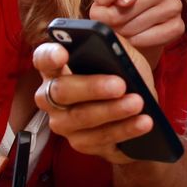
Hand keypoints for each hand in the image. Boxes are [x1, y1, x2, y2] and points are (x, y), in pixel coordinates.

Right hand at [33, 39, 156, 163]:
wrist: (139, 111)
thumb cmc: (125, 76)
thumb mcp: (122, 56)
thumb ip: (113, 46)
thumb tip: (110, 43)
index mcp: (57, 69)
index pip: (43, 59)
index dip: (49, 56)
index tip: (63, 53)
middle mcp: (52, 98)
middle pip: (61, 91)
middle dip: (92, 87)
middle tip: (120, 85)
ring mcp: (64, 124)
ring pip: (82, 118)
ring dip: (113, 111)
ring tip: (138, 103)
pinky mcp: (82, 143)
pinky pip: (101, 139)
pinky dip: (125, 129)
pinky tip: (143, 122)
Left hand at [89, 0, 184, 66]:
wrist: (136, 17)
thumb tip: (124, 2)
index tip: (99, 2)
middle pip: (124, 8)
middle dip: (109, 18)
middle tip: (108, 18)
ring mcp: (174, 5)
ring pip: (135, 26)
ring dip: (121, 31)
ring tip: (121, 26)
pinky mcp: (178, 26)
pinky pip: (151, 39)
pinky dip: (137, 41)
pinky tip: (134, 35)